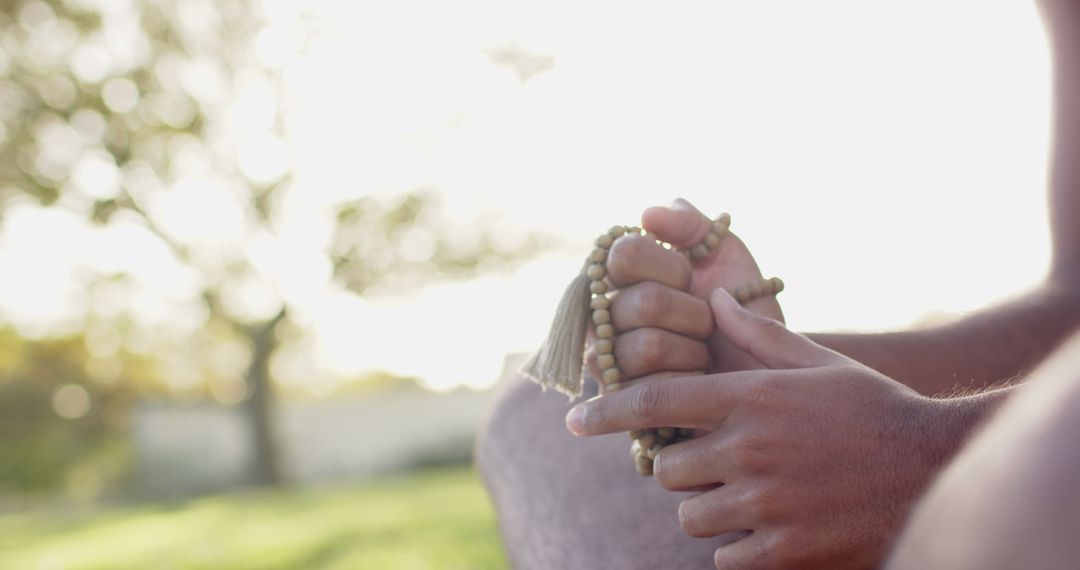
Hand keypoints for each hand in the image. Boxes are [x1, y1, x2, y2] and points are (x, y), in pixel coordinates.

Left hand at [569, 288, 950, 568]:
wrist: (934, 467)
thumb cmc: (872, 408)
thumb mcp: (819, 363)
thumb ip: (759, 335)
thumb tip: (717, 297)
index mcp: (750, 398)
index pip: (654, 401)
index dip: (604, 410)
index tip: (573, 420)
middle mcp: (748, 448)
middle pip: (665, 470)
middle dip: (681, 469)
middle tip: (716, 464)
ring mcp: (764, 503)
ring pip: (691, 515)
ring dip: (708, 508)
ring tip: (752, 495)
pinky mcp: (783, 551)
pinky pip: (723, 556)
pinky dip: (736, 547)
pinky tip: (768, 528)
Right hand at [588, 198, 783, 377]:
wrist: (764, 367)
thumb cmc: (738, 307)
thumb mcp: (723, 252)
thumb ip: (688, 223)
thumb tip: (648, 215)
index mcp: (616, 274)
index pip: (624, 254)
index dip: (671, 267)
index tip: (691, 278)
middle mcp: (600, 314)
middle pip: (645, 302)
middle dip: (694, 315)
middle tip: (705, 324)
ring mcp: (605, 361)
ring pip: (649, 346)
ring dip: (693, 350)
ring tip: (701, 354)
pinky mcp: (619, 403)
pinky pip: (654, 388)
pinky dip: (688, 383)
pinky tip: (693, 382)